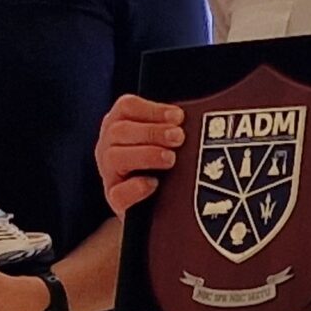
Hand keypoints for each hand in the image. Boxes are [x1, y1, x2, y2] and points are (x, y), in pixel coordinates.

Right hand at [95, 94, 184, 214]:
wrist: (160, 202)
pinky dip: (135, 187)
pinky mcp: (115, 199)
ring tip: (170, 159)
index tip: (179, 117)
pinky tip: (154, 183)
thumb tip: (202, 117)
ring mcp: (109, 173)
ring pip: (115, 158)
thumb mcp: (167, 139)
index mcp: (120, 123)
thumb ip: (175, 126)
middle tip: (179, 137)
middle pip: (120, 130)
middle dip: (152, 132)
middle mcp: (108, 145)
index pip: (127, 107)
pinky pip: (118, 193)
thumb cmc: (166, 161)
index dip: (153, 110)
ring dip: (145, 154)